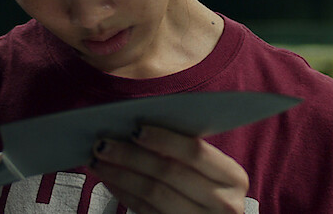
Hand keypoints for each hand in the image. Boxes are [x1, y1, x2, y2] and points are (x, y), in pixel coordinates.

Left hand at [89, 126, 248, 213]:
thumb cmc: (208, 190)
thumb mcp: (210, 171)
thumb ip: (185, 151)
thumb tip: (138, 127)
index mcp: (234, 178)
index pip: (195, 152)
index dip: (163, 139)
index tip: (135, 128)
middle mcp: (224, 204)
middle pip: (168, 172)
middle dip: (131, 155)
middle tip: (103, 143)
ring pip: (152, 193)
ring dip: (120, 174)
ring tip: (98, 160)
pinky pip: (144, 210)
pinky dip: (123, 192)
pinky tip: (109, 179)